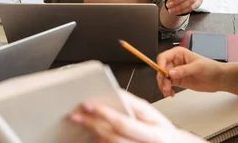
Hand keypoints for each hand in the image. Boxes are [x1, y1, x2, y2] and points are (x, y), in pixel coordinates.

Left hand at [69, 89, 205, 142]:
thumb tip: (107, 99)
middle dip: (96, 121)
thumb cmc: (161, 130)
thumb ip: (132, 109)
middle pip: (120, 129)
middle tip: (77, 115)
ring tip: (83, 126)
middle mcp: (153, 136)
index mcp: (155, 119)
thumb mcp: (151, 116)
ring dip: (97, 134)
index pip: (129, 113)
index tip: (89, 103)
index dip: (107, 109)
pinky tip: (95, 140)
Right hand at [156, 47, 222, 97]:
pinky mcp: (178, 80)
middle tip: (166, 87)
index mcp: (178, 53)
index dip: (160, 65)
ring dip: (163, 85)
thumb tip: (171, 73)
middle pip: (161, 69)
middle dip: (162, 79)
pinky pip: (168, 84)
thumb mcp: (197, 67)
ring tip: (168, 92)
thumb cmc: (211, 68)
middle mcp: (175, 61)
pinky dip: (167, 89)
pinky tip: (171, 93)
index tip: (162, 74)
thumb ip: (184, 70)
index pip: (163, 57)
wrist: (219, 79)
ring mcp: (176, 71)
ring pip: (163, 78)